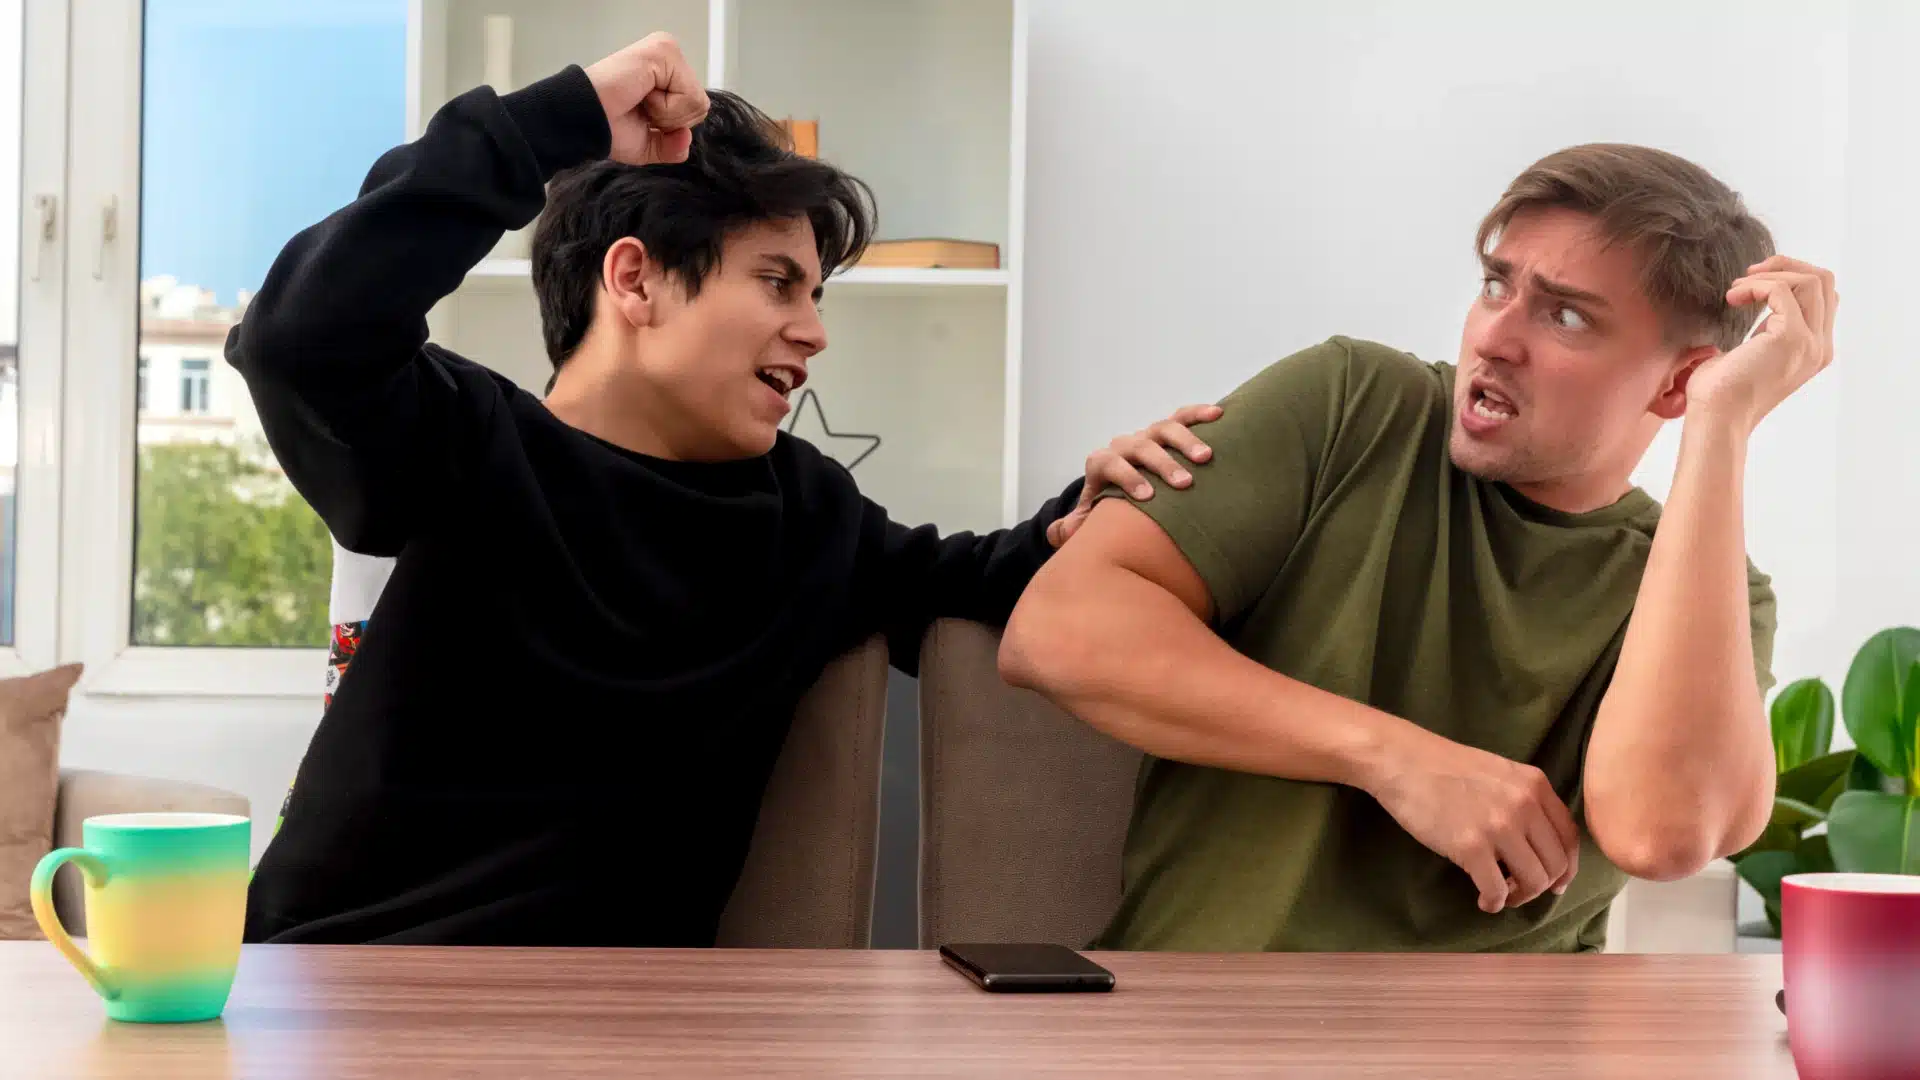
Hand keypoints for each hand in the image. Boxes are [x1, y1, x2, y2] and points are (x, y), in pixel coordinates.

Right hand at [583, 33, 709, 165]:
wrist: (585, 120)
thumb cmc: (609, 127)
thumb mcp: (648, 144)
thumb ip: (673, 146)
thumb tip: (687, 137)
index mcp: (667, 73)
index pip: (695, 109)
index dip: (671, 125)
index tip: (641, 116)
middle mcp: (670, 57)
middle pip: (700, 106)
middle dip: (670, 121)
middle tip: (639, 108)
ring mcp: (668, 50)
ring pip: (696, 102)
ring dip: (665, 114)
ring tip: (638, 101)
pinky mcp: (664, 51)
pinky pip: (687, 95)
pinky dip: (664, 108)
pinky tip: (641, 94)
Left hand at [1048, 404, 1223, 547]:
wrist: (1125, 488)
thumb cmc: (1111, 509)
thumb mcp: (1091, 519)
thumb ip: (1075, 528)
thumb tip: (1056, 535)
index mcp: (1102, 464)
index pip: (1108, 463)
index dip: (1126, 477)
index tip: (1147, 497)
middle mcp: (1124, 446)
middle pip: (1140, 447)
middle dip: (1162, 464)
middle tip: (1184, 483)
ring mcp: (1147, 436)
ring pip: (1163, 429)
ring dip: (1185, 441)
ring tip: (1205, 459)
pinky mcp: (1169, 431)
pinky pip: (1183, 416)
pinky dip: (1199, 414)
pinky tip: (1218, 414)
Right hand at [1364, 731, 1579, 912]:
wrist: (1402, 760)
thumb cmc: (1444, 766)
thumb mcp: (1500, 771)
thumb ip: (1524, 799)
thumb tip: (1537, 842)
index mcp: (1535, 785)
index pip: (1569, 836)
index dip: (1566, 866)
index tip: (1555, 881)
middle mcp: (1524, 805)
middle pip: (1555, 863)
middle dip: (1542, 886)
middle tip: (1520, 891)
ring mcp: (1498, 826)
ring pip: (1533, 880)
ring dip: (1520, 896)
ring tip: (1501, 894)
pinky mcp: (1470, 846)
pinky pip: (1496, 889)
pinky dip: (1494, 902)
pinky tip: (1484, 901)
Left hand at [1687, 255, 1836, 430]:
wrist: (1715, 418)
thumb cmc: (1720, 391)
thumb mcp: (1751, 352)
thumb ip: (1767, 330)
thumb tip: (1758, 298)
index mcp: (1814, 350)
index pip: (1824, 297)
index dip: (1791, 279)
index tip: (1754, 283)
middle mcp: (1820, 347)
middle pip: (1824, 282)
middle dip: (1786, 267)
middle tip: (1748, 274)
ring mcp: (1810, 343)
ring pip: (1811, 281)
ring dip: (1770, 275)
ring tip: (1736, 289)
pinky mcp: (1791, 338)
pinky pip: (1782, 291)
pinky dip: (1756, 286)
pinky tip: (1733, 298)